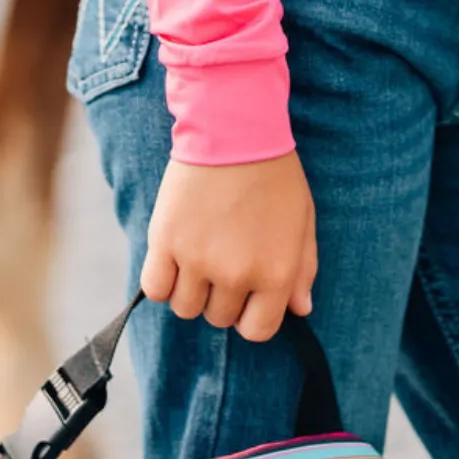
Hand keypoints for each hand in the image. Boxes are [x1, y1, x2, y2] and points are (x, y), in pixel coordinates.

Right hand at [140, 149, 317, 341]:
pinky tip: (172, 257)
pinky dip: (161, 280)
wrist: (234, 128)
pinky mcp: (165, 242)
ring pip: (185, 307)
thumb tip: (301, 309)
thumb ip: (303, 268)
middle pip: (218, 317)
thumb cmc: (273, 172)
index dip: (250, 315)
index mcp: (276, 273)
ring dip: (190, 288)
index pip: (257, 330)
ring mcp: (199, 260)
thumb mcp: (303, 219)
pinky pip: (155, 289)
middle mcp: (237, 274)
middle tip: (223, 258)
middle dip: (221, 295)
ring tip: (198, 255)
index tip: (246, 294)